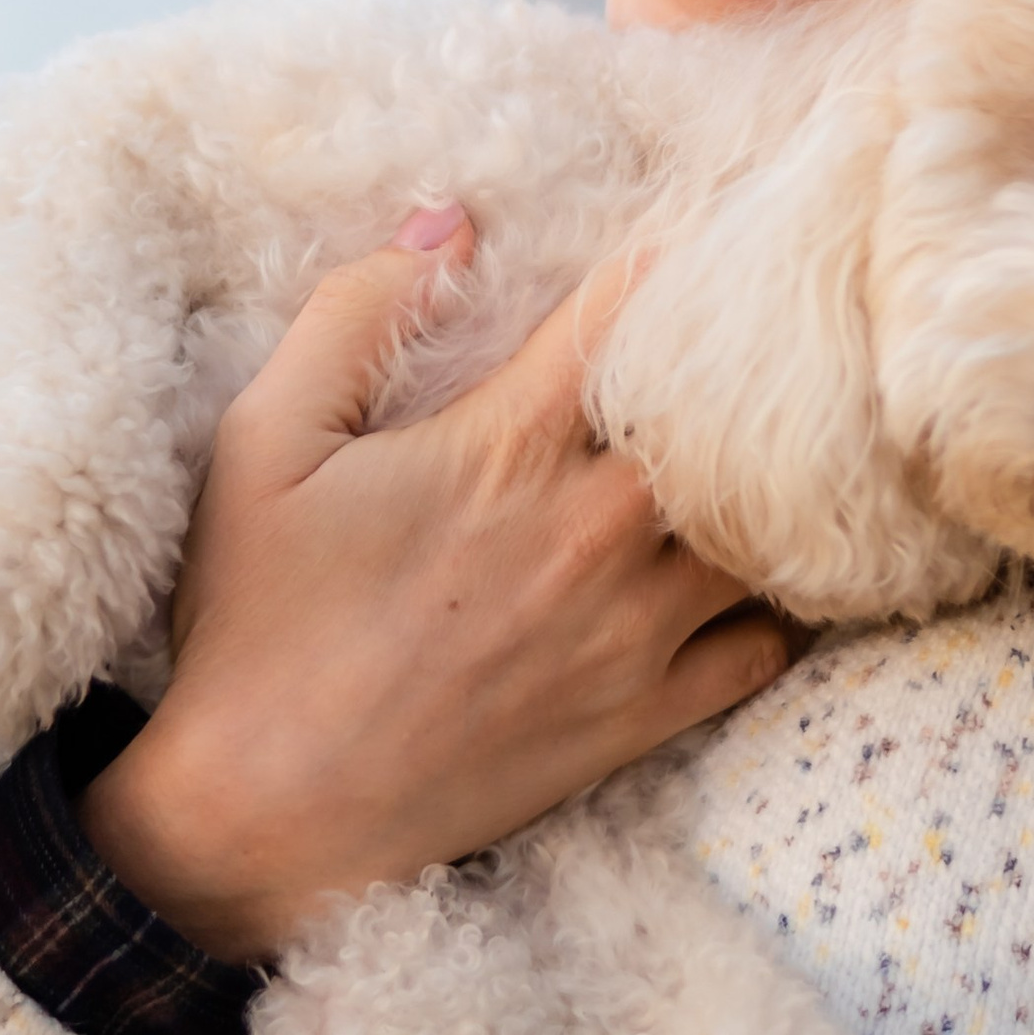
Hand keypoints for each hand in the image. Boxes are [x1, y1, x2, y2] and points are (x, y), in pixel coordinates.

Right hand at [81, 215, 792, 955]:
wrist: (264, 813)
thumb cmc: (257, 621)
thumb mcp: (260, 446)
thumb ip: (352, 317)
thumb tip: (448, 224)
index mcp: (504, 450)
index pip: (629, 317)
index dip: (675, 256)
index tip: (705, 221)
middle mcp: (589, 533)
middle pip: (727, 419)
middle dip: (747, 365)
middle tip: (765, 328)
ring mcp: (626, 632)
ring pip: (762, 530)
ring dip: (770, 483)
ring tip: (773, 444)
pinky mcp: (638, 716)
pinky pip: (763, 647)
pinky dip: (777, 603)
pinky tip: (758, 570)